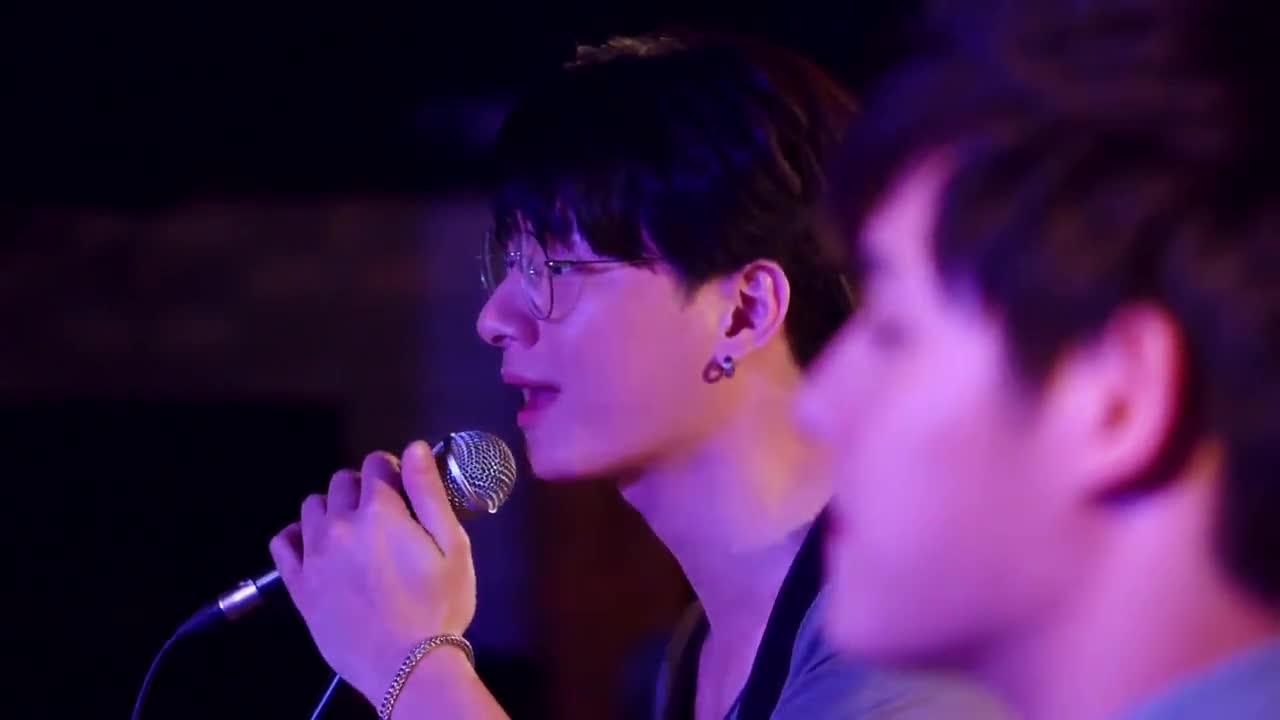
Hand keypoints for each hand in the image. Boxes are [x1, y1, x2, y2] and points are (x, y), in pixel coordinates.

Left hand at [268, 440, 476, 702]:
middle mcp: (340, 525)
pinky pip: (282, 542)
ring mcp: (314, 554)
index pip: (377, 464)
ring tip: (352, 534)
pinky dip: (297, 536)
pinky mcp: (298, 584)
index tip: (403, 490)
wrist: (407, 666)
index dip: (393, 471)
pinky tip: (316, 547)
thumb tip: (414, 448)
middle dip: (363, 489)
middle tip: (383, 517)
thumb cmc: (439, 606)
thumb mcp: (453, 546)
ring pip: (312, 507)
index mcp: (381, 511)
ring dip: (332, 509)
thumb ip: (430, 493)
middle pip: (342, 481)